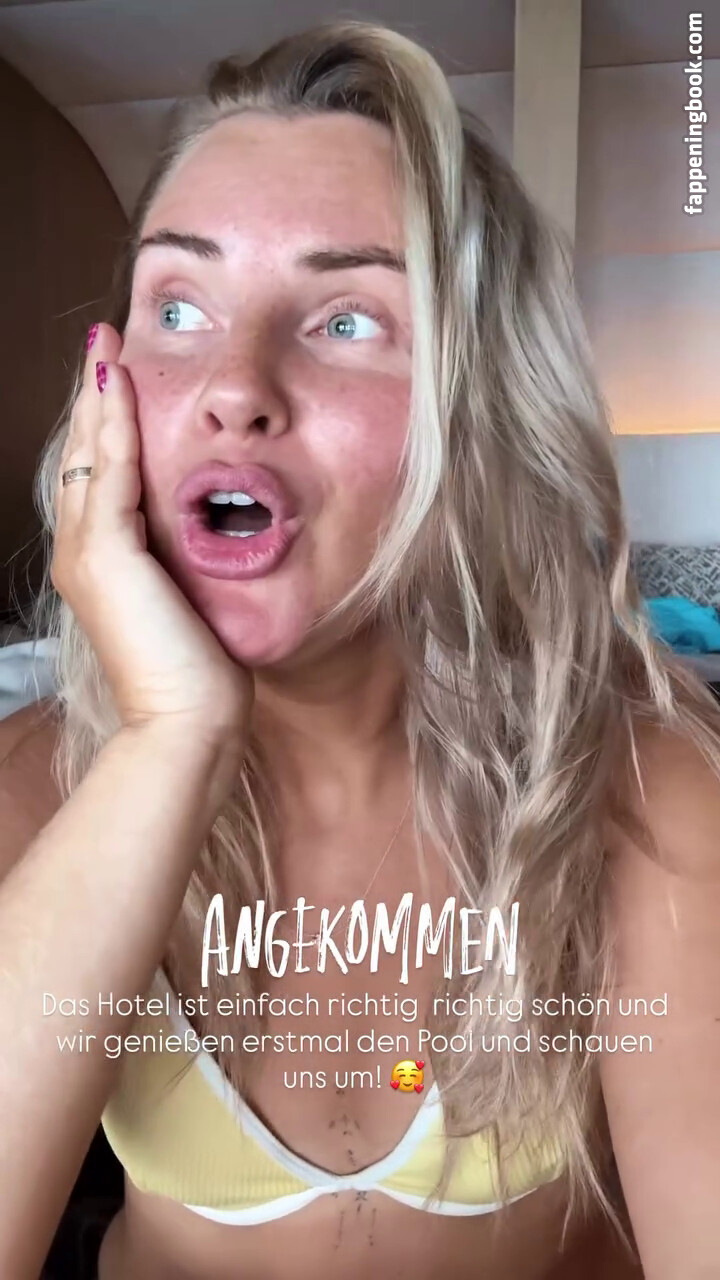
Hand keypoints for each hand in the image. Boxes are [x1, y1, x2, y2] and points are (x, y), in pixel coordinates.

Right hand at [52, 324, 253, 738]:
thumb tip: (215, 535)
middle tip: (104, 345)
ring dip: (97, 395)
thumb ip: (189, 564)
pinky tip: (119, 382)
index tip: (121, 381)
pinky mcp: (107, 553)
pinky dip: (113, 422)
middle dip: (94, 399)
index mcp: (101, 563)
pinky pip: (109, 470)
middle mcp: (80, 551)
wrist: (186, 723)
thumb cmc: (199, 675)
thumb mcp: (193, 604)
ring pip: (87, 454)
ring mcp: (86, 551)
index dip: (105, 427)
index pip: (98, 477)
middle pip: (80, 456)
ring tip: (105, 346)